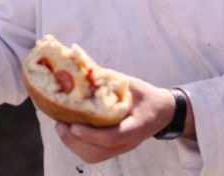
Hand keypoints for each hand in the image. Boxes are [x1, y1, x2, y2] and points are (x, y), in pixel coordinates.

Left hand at [54, 76, 176, 163]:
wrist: (162, 112)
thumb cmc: (145, 96)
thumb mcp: (131, 84)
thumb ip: (109, 79)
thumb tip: (84, 67)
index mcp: (136, 125)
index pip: (114, 136)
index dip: (91, 134)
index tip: (74, 125)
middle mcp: (129, 141)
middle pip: (98, 152)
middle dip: (75, 141)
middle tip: (60, 123)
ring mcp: (121, 148)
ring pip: (93, 156)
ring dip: (73, 144)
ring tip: (61, 126)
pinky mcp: (114, 148)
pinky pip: (94, 154)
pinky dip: (77, 145)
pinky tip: (69, 130)